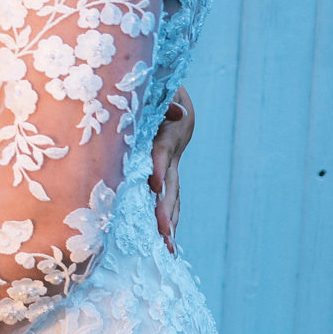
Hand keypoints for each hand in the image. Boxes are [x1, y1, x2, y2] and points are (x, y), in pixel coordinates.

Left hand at [148, 87, 194, 251]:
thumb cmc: (159, 86)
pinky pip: (166, 193)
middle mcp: (171, 152)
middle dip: (166, 209)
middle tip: (164, 235)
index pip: (160, 153)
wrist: (170, 87)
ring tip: (168, 247)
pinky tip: (164, 236)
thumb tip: (177, 113)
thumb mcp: (164, 89)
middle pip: (170, 184)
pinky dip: (166, 214)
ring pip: (171, 194)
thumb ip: (168, 100)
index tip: (154, 185)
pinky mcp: (165, 166)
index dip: (158, 168)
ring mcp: (170, 161)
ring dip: (169, 220)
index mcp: (166, 132)